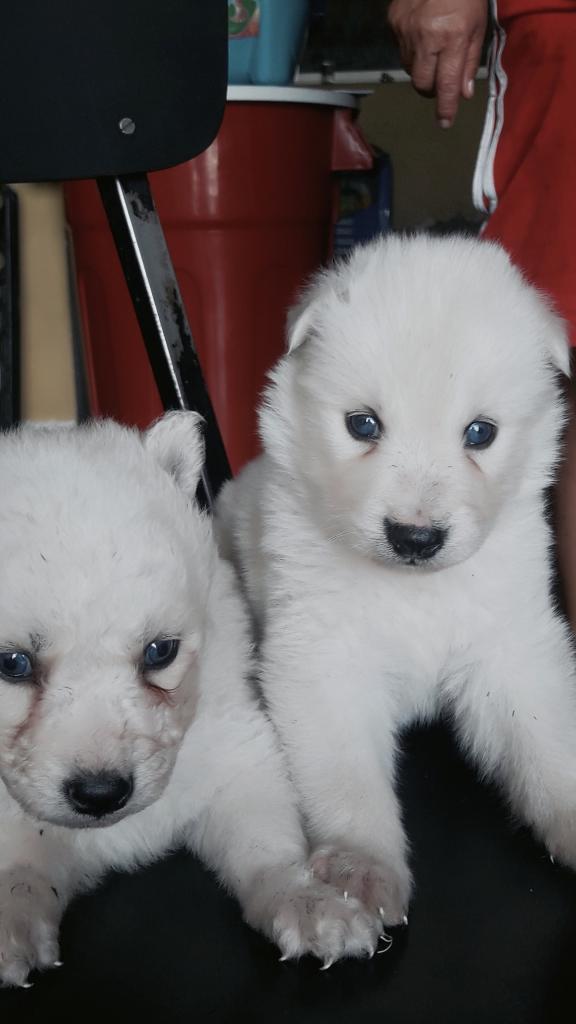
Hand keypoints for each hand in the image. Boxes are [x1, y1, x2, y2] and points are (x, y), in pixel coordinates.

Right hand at [388, 0, 487, 126]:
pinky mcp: (393, 21)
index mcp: (452, 37)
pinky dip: (411, 49)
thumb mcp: (478, 26)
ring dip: (422, 68)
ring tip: (433, 52)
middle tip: (440, 83)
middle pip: (422, 84)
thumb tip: (464, 93)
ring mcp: (406, 29)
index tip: (445, 123)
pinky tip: (422, 34)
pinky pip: (400, 49)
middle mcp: (426, 37)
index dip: (445, 107)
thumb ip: (470, 61)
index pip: (446, 84)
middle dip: (431, 89)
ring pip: (409, 68)